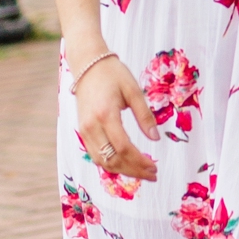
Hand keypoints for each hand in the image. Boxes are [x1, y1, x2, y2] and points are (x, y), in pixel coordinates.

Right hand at [70, 48, 159, 180]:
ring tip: (143, 172)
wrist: (87, 64)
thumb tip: (155, 138)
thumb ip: (144, 116)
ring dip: (123, 171)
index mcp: (105, 115)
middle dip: (133, 170)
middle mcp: (91, 126)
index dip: (139, 161)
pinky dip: (111, 164)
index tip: (154, 167)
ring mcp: (84, 131)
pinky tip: (127, 164)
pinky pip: (96, 155)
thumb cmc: (113, 74)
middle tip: (152, 174)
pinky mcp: (83, 131)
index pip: (123, 148)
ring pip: (102, 162)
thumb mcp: (134, 90)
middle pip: (112, 159)